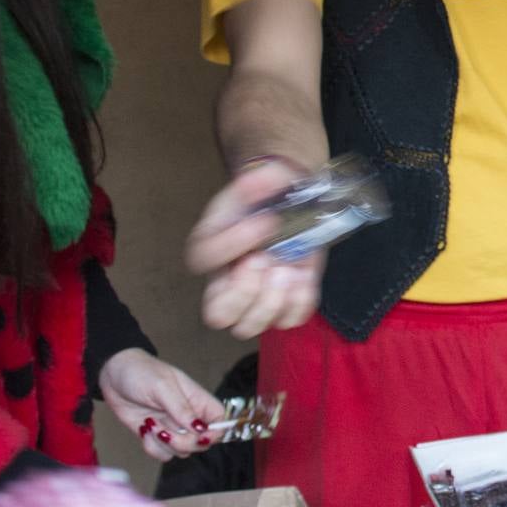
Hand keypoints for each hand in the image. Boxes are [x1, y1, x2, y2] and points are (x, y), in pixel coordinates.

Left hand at [99, 348, 225, 461]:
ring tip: (150, 424)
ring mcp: (172, 428)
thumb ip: (182, 409)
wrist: (112, 375)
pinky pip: (162, 454)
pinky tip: (144, 428)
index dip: (215, 433)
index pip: (220, 422)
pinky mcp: (155, 436)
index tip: (200, 435)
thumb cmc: (141, 372)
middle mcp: (188, 417)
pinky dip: (151, 446)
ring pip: (181, 451)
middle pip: (201, 443)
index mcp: (198, 400)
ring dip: (164, 444)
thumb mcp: (162, 387)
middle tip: (165, 432)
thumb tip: (201, 428)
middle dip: (183, 443)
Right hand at [186, 161, 325, 338]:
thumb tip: (259, 180)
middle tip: (267, 261)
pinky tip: (303, 278)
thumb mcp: (260, 178)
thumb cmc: (270, 194)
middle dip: (245, 293)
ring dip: (272, 302)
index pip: (203, 258)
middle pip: (217, 315)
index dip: (234, 243)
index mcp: (212, 245)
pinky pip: (287, 321)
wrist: (293, 201)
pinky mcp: (284, 302)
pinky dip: (298, 303)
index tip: (267, 221)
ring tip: (288, 271)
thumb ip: (257, 179)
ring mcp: (254, 297)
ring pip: (247, 328)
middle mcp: (226, 279)